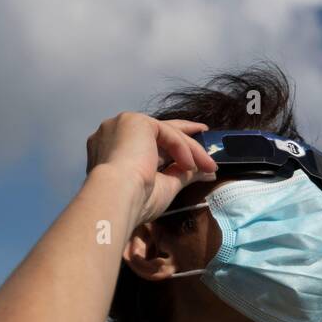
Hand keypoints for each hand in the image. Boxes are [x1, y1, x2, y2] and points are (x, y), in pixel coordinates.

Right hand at [85, 113, 217, 226]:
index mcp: (112, 151)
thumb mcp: (163, 186)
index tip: (192, 155)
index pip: (147, 143)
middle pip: (157, 131)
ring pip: (165, 132)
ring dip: (191, 149)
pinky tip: (191, 165)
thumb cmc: (133, 200)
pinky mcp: (135, 121)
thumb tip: (206, 172)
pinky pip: (167, 132)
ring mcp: (122, 124)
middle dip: (185, 136)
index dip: (171, 146)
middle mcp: (113, 133)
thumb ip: (182, 174)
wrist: (117, 198)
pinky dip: (183, 148)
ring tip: (208, 166)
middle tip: (204, 135)